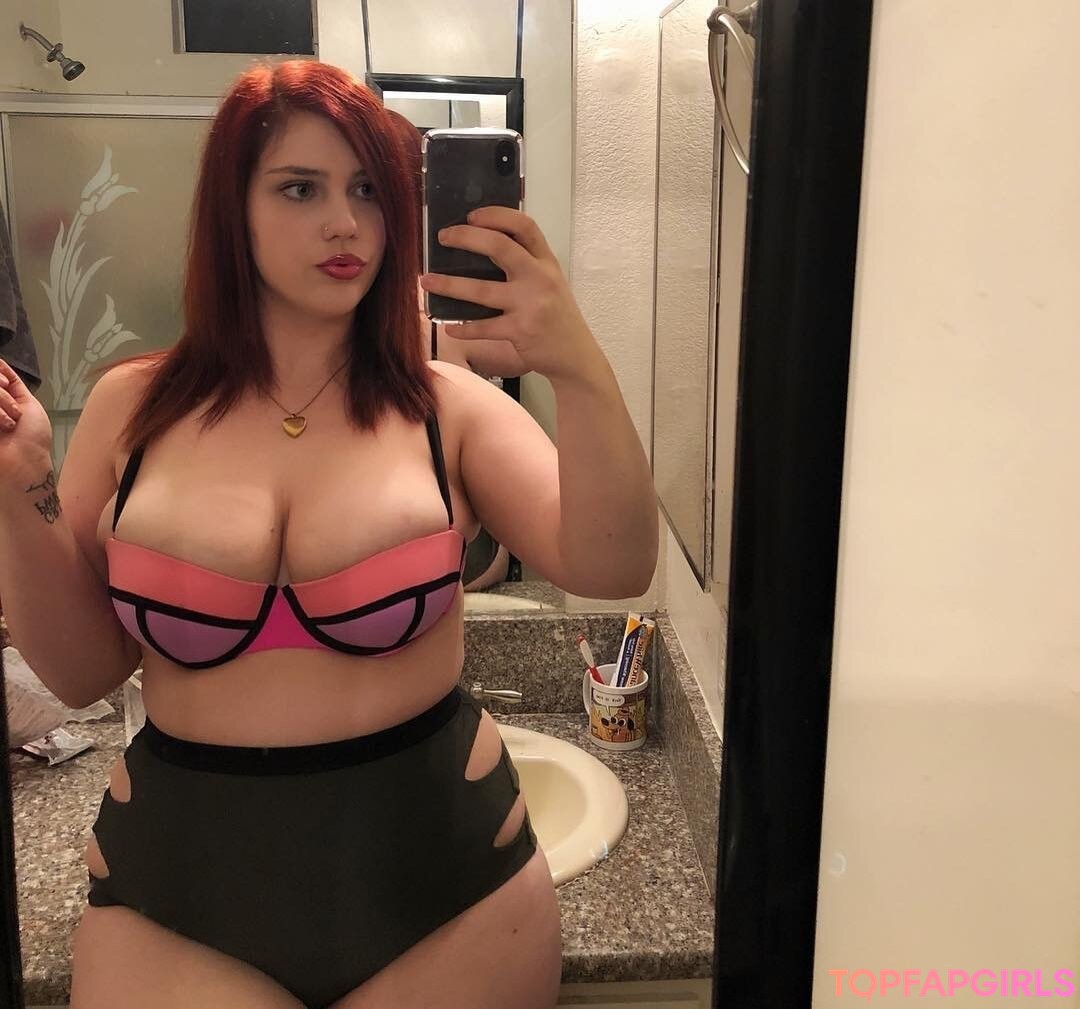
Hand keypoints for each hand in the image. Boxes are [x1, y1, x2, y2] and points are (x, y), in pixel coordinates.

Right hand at [0, 357, 53, 490]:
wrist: (24, 463)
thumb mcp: (29, 405)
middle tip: (13, 411)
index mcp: (2, 400)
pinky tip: (3, 426)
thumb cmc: (31, 438)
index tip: (7, 387)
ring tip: (9, 424)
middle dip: (0, 393)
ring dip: (1, 403)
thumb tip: (0, 362)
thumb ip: (14, 384)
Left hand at [419, 207, 600, 382]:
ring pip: (481, 290)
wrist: (575, 355)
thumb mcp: (551, 282)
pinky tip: (448, 327)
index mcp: (546, 262)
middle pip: (499, 247)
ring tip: (426, 281)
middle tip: (443, 238)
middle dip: (466, 238)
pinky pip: (483, 327)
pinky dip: (463, 328)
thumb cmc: (557, 316)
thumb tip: (482, 245)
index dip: (496, 215)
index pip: (524, 226)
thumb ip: (526, 263)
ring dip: (448, 285)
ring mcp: (529, 305)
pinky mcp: (519, 331)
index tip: (471, 215)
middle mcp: (539, 279)